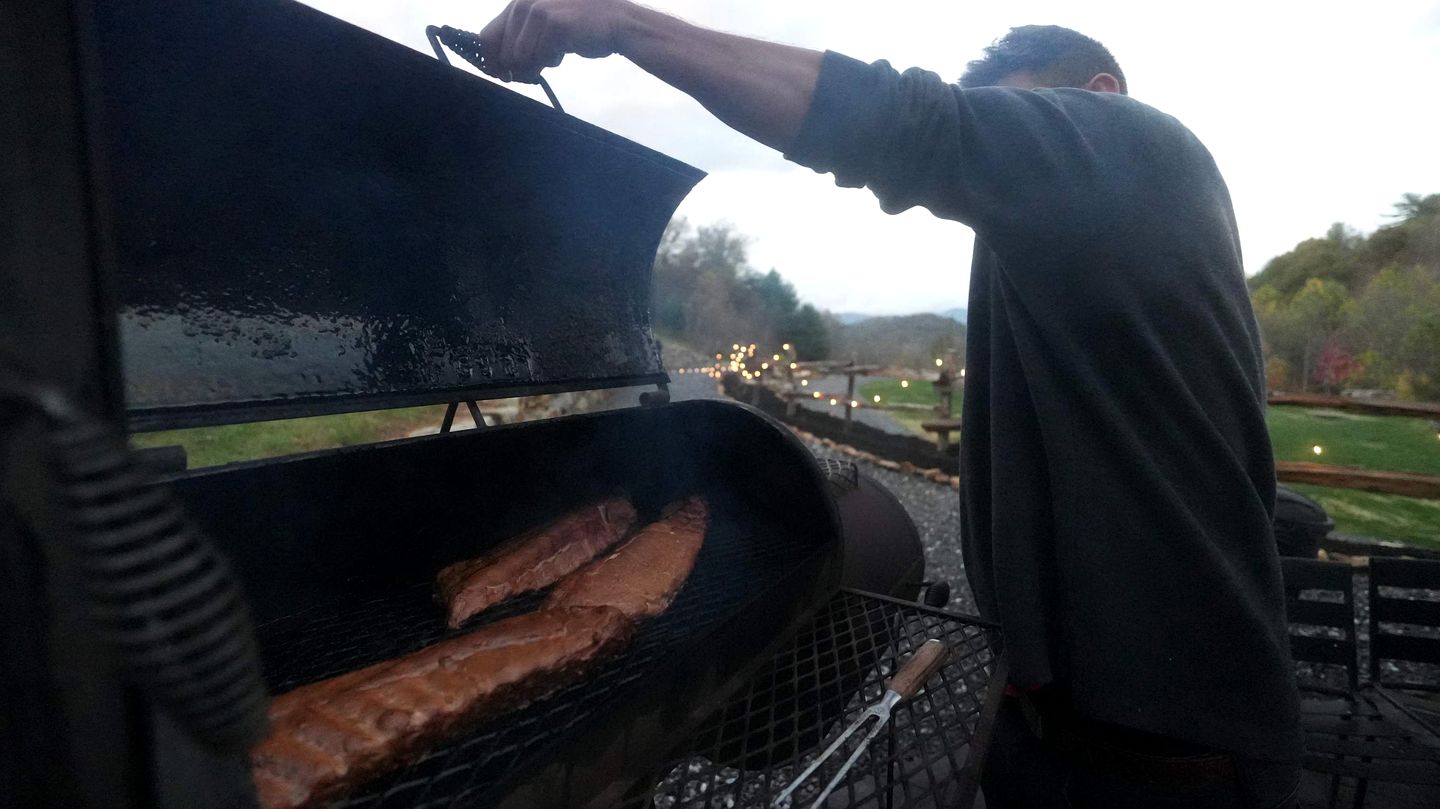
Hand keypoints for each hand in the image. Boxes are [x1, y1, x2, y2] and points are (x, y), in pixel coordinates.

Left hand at [478, 0, 630, 82]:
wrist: (615, 22)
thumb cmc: (579, 26)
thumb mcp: (543, 25)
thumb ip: (520, 37)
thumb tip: (497, 65)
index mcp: (518, 3)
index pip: (486, 36)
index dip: (491, 60)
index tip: (501, 74)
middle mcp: (523, 3)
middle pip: (501, 52)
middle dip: (514, 69)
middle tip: (531, 73)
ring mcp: (539, 11)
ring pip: (518, 58)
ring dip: (535, 66)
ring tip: (553, 56)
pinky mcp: (554, 24)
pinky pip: (538, 59)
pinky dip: (550, 63)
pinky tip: (563, 51)